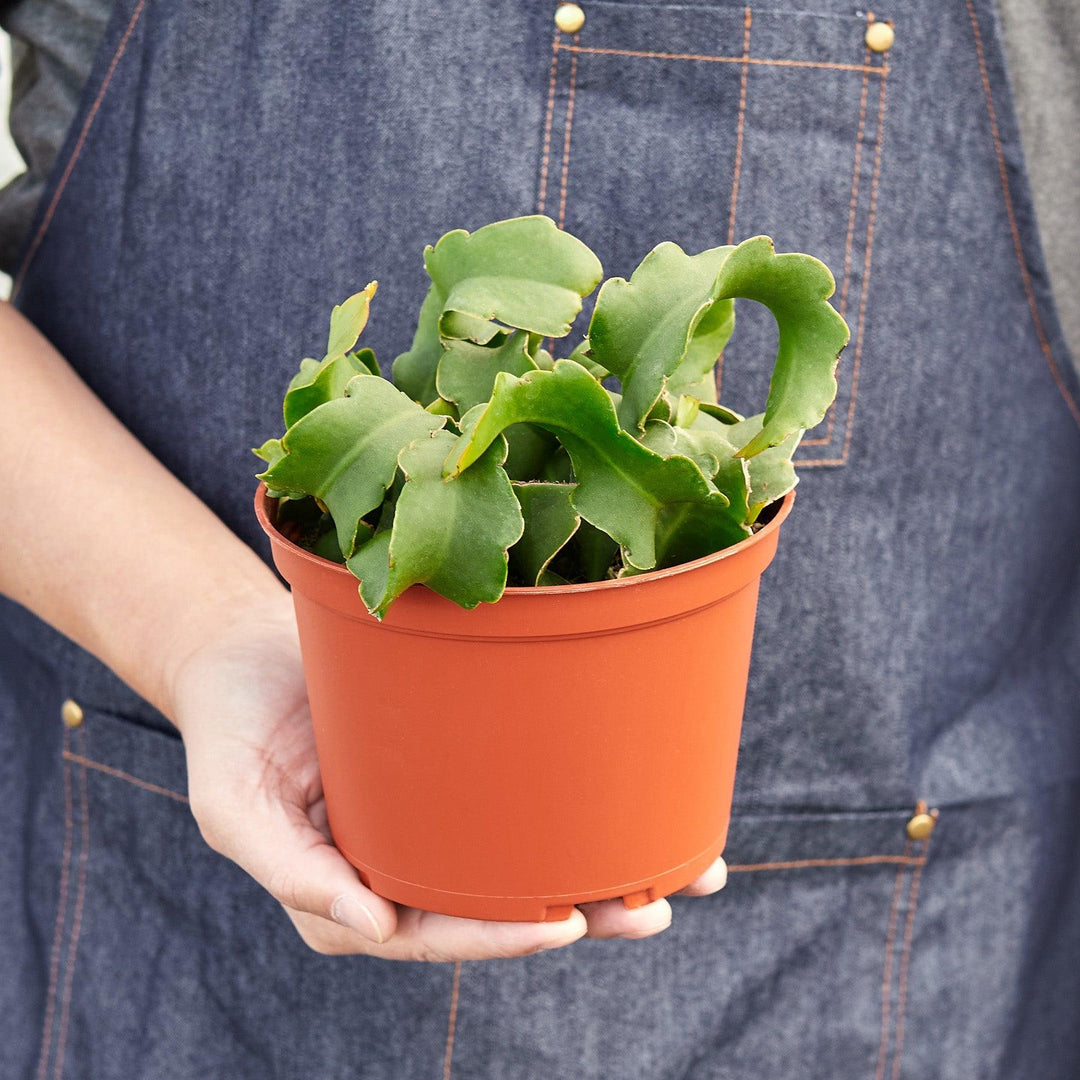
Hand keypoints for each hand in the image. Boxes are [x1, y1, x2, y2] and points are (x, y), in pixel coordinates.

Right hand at [169, 589, 726, 959]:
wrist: (245, 652)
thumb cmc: (230, 730)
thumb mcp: (233, 807)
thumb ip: (293, 871)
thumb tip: (375, 926)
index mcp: (353, 893)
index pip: (438, 930)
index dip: (502, 936)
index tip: (569, 927)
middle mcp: (405, 864)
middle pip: (500, 904)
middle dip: (582, 914)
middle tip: (654, 908)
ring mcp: (434, 817)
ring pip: (525, 855)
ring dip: (603, 868)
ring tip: (684, 868)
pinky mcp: (455, 768)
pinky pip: (520, 794)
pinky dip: (577, 802)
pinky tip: (640, 798)